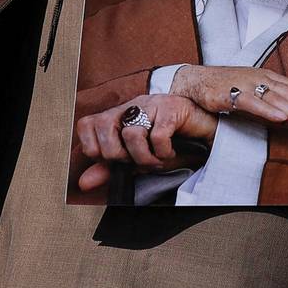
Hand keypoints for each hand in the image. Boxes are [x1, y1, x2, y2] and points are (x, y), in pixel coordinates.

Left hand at [76, 93, 217, 192]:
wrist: (205, 133)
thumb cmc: (170, 144)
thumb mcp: (136, 160)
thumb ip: (109, 168)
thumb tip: (83, 183)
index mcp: (118, 115)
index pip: (86, 125)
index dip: (95, 148)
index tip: (115, 159)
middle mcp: (132, 106)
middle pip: (105, 128)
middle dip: (120, 155)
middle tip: (137, 160)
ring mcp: (151, 104)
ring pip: (132, 134)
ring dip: (145, 158)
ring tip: (156, 160)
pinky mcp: (171, 108)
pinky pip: (157, 135)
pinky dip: (163, 152)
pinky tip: (170, 152)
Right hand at [171, 64, 287, 130]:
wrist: (195, 81)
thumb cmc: (226, 87)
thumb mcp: (253, 92)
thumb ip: (272, 101)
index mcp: (268, 76)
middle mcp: (260, 77)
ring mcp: (246, 84)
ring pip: (276, 98)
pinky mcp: (230, 93)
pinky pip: (252, 102)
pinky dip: (267, 110)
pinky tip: (281, 118)